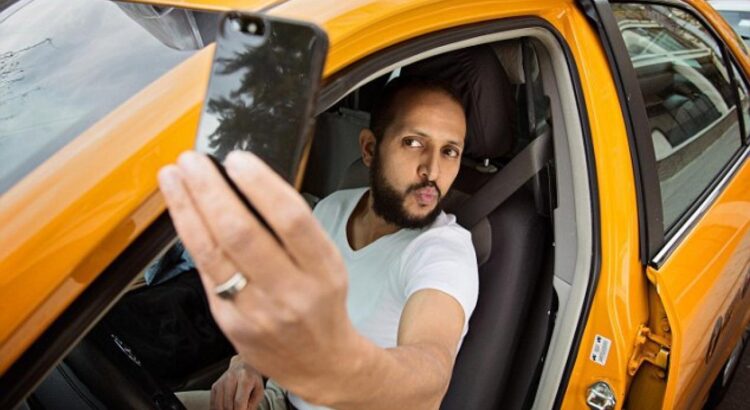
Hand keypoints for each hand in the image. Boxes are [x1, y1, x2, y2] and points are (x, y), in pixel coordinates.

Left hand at [158, 151, 365, 403]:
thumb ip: (293, 231)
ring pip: (212, 252)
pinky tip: (182, 212)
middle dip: (209, 190)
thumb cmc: (321, 302)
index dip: (260, 185)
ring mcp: (256, 310)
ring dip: (187, 208)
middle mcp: (290, 291)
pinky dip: (190, 236)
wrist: (320, 362)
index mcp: (322, 269)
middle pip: (241, 232)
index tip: (236, 159)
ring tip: (174, 177)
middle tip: (192, 161)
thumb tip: (245, 184)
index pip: (291, 219)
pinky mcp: (229, 323)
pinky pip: (204, 272)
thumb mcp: (327, 263)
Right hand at [211, 356, 263, 409]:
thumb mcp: (259, 391)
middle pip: (228, 405)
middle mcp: (231, 377)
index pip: (239, 401)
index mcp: (245, 378)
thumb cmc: (253, 381)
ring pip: (219, 406)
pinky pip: (213, 403)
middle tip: (240, 409)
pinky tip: (226, 408)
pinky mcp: (215, 386)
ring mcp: (221, 381)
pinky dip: (219, 409)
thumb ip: (253, 404)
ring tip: (234, 408)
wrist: (243, 366)